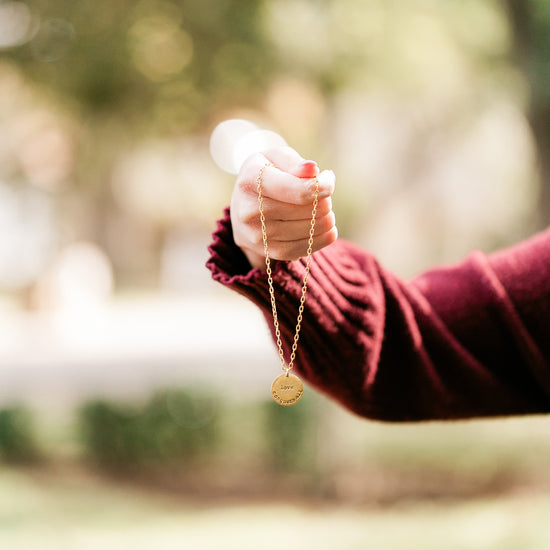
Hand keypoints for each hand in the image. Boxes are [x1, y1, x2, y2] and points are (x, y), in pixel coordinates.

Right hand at [230, 146, 336, 268]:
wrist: (244, 206)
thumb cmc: (268, 175)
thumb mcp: (276, 158)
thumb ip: (294, 162)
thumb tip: (312, 170)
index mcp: (250, 179)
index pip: (299, 190)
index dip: (322, 187)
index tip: (328, 180)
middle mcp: (249, 209)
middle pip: (308, 210)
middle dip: (324, 201)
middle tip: (321, 195)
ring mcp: (257, 234)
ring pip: (310, 229)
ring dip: (326, 220)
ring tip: (322, 210)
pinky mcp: (267, 251)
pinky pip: (305, 248)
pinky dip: (322, 238)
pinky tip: (325, 228)